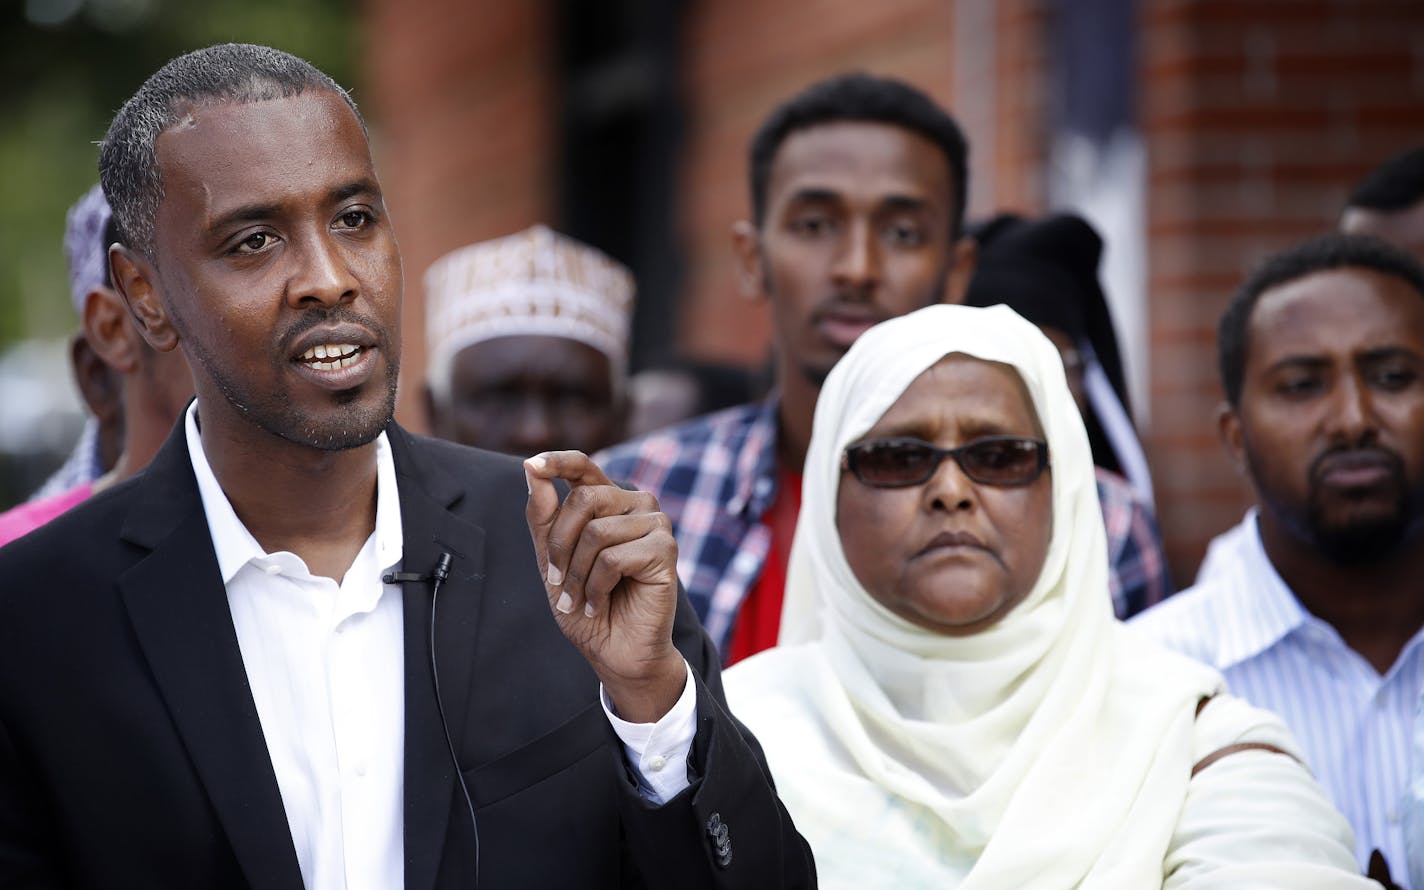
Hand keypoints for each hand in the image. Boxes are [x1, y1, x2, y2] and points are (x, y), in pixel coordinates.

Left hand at [524, 451, 684, 722]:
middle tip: (558, 583)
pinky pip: (613, 558)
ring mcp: (654, 524)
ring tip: (580, 600)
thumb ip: (544, 516)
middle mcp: (635, 504)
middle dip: (560, 546)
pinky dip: (596, 587)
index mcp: (608, 501)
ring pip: (597, 531)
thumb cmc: (585, 605)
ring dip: (577, 574)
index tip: (531, 464)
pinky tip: (599, 604)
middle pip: (584, 499)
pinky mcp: (665, 549)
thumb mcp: (552, 560)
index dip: (558, 461)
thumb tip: (530, 468)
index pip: (584, 466)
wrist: (614, 651)